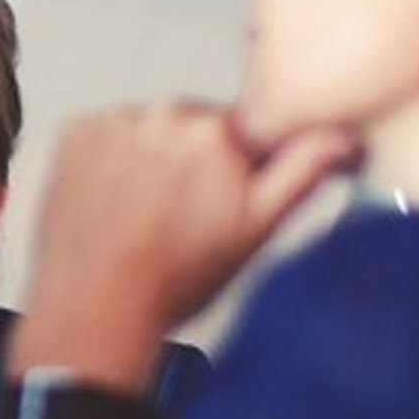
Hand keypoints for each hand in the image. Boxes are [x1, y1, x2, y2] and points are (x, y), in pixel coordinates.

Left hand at [12, 102, 353, 389]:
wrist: (95, 306)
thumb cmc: (175, 278)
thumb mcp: (256, 230)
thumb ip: (302, 171)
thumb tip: (343, 136)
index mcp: (218, 130)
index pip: (242, 132)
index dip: (236, 169)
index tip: (219, 200)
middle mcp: (165, 113)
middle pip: (193, 127)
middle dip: (192, 162)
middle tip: (179, 217)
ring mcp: (115, 121)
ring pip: (148, 130)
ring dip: (149, 159)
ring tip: (142, 214)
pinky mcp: (75, 131)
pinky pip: (106, 134)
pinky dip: (109, 159)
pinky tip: (113, 201)